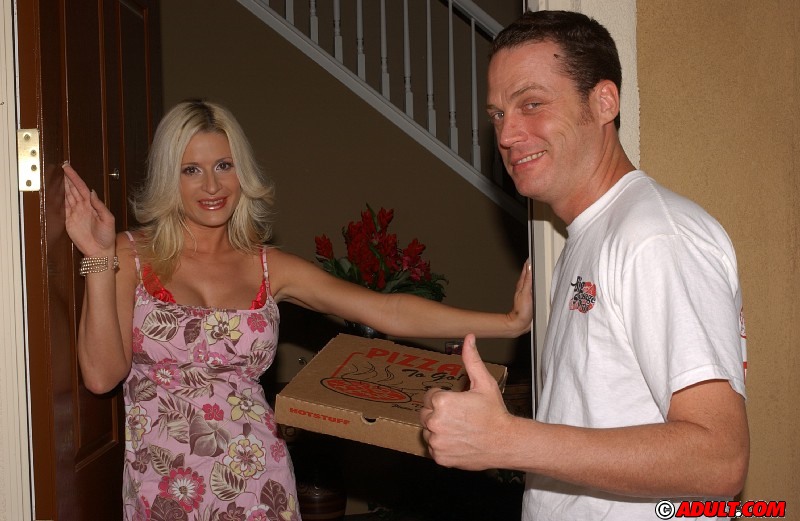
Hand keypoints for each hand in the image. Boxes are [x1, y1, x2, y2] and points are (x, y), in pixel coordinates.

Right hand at [63, 162, 115, 255]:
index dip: (75, 177)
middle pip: (74, 189)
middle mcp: (83, 207)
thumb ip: (100, 206)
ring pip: (68, 196)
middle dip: (68, 178)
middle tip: (62, 168)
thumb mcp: (108, 220)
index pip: (82, 188)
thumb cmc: (107, 237)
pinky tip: (56, 192)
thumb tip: (92, 192)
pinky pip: (63, 207)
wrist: (100, 251)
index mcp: (93, 205)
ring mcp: (76, 213)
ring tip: (58, 176)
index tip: (68, 168)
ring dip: (63, 186)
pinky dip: (59, 199)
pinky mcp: (69, 221)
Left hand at [420, 334, 511, 469]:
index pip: (430, 397)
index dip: (444, 398)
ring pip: (428, 432)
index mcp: (441, 402)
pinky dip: (443, 446)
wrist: (505, 442)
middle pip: (426, 414)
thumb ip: (471, 359)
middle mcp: (435, 422)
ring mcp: (436, 441)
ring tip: (460, 429)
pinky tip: (459, 441)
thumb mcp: (484, 382)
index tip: (458, 404)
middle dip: (439, 413)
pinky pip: (433, 448)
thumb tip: (468, 338)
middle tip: (459, 416)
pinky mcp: (440, 457)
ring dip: (439, 430)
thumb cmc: (494, 412)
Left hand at [508, 258, 532, 333]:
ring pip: (532, 281)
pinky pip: (535, 289)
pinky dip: (538, 285)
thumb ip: (528, 280)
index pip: (526, 270)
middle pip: (529, 274)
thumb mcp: (526, 293)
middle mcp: (524, 288)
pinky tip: (541, 285)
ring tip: (539, 268)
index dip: (529, 263)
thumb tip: (529, 267)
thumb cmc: (521, 310)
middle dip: (533, 267)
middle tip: (537, 259)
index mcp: (522, 285)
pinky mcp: (532, 299)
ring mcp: (528, 294)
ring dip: (535, 275)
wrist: (520, 323)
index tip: (533, 255)